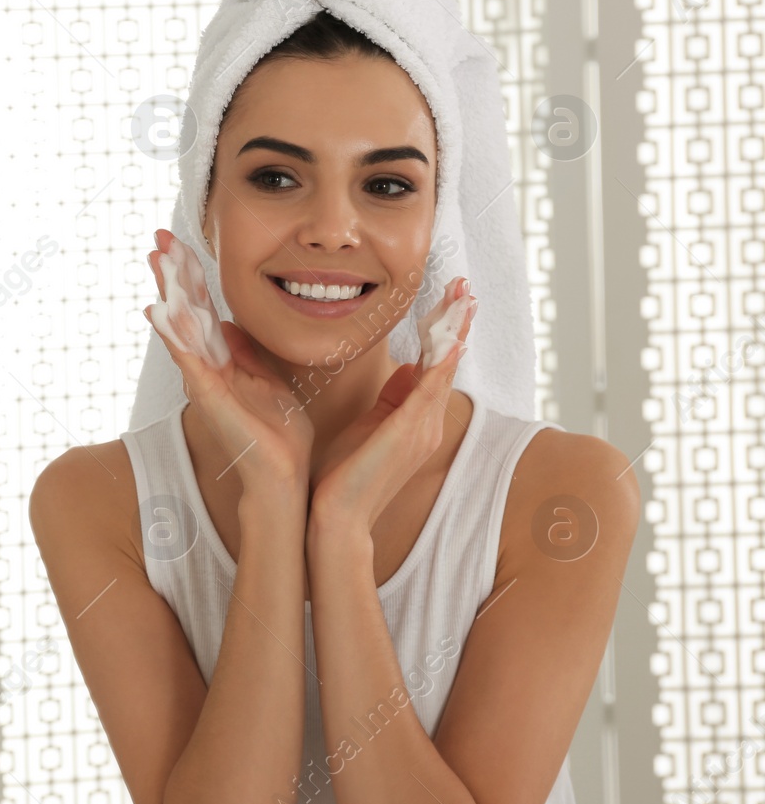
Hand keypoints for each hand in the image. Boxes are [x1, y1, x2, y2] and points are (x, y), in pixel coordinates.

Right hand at [144, 228, 313, 495]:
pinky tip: (159, 311)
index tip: (177, 246)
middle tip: (158, 239)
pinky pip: (188, 358)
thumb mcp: (268, 380)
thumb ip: (247, 353)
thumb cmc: (279, 435)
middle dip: (173, 274)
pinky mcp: (209, 396)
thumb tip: (230, 323)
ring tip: (158, 259)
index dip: (190, 278)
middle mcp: (208, 367)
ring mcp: (205, 381)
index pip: (202, 310)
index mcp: (223, 361)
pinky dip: (173, 335)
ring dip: (168, 291)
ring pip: (182, 326)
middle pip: (185, 311)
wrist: (284, 476)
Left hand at [309, 277, 476, 537]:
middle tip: (466, 286)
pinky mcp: (407, 434)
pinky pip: (429, 393)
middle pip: (448, 361)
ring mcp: (421, 429)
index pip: (437, 364)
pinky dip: (440, 366)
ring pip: (444, 370)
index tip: (453, 297)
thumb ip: (391, 398)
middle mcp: (427, 422)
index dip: (447, 330)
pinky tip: (448, 342)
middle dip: (458, 321)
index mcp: (417, 418)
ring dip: (454, 332)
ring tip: (463, 299)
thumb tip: (404, 369)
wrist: (337, 517)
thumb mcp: (370, 425)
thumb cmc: (346, 474)